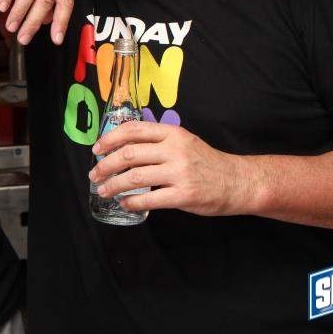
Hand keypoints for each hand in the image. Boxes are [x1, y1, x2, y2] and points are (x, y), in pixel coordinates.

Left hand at [88, 121, 252, 216]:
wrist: (237, 181)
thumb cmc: (206, 162)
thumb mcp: (184, 141)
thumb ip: (158, 142)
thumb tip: (122, 148)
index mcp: (172, 133)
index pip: (133, 130)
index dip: (110, 139)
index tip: (97, 149)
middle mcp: (174, 150)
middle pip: (129, 154)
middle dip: (106, 165)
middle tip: (94, 174)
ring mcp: (179, 172)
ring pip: (135, 177)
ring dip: (113, 185)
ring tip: (104, 190)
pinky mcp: (183, 195)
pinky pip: (149, 198)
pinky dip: (132, 201)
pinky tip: (125, 203)